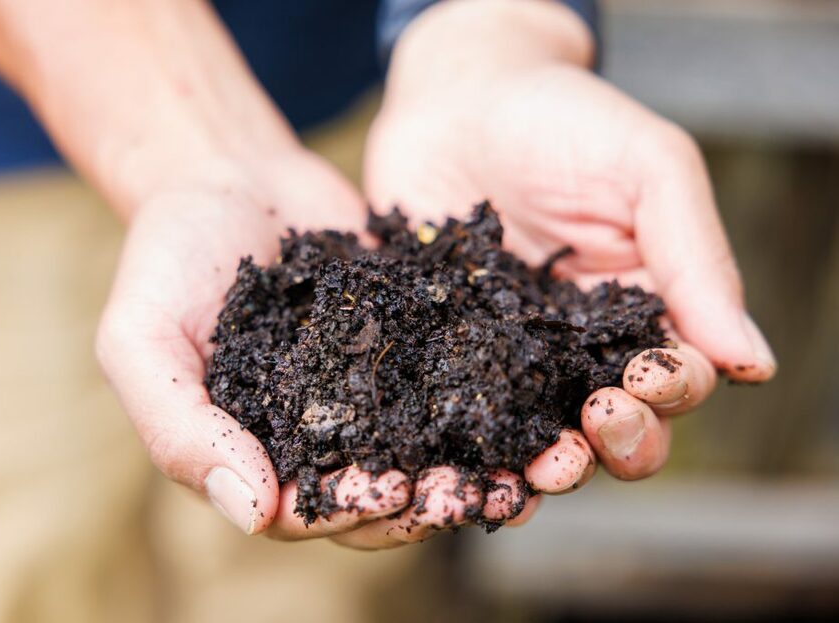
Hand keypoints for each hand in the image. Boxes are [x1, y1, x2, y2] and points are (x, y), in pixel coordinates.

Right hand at [95, 149, 537, 546]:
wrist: (228, 177)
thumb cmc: (169, 260)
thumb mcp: (142, 341)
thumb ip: (179, 428)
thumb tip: (253, 513)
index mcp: (255, 454)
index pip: (306, 511)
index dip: (351, 511)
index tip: (389, 491)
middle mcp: (320, 439)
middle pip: (380, 496)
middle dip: (424, 502)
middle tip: (470, 490)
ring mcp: (371, 397)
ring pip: (427, 454)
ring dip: (471, 471)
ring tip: (519, 471)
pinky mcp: (413, 350)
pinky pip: (454, 387)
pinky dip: (489, 404)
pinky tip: (528, 406)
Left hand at [358, 0, 776, 542]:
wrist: (453, 98)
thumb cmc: (561, 119)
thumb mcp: (646, 166)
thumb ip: (695, 257)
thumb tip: (753, 362)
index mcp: (645, 304)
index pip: (679, 374)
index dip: (673, 392)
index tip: (648, 379)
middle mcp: (582, 344)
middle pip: (619, 423)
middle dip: (620, 441)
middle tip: (593, 429)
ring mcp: (512, 355)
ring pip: (543, 434)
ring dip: (551, 465)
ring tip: (540, 471)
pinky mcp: (448, 355)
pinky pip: (464, 415)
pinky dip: (471, 449)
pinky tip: (464, 463)